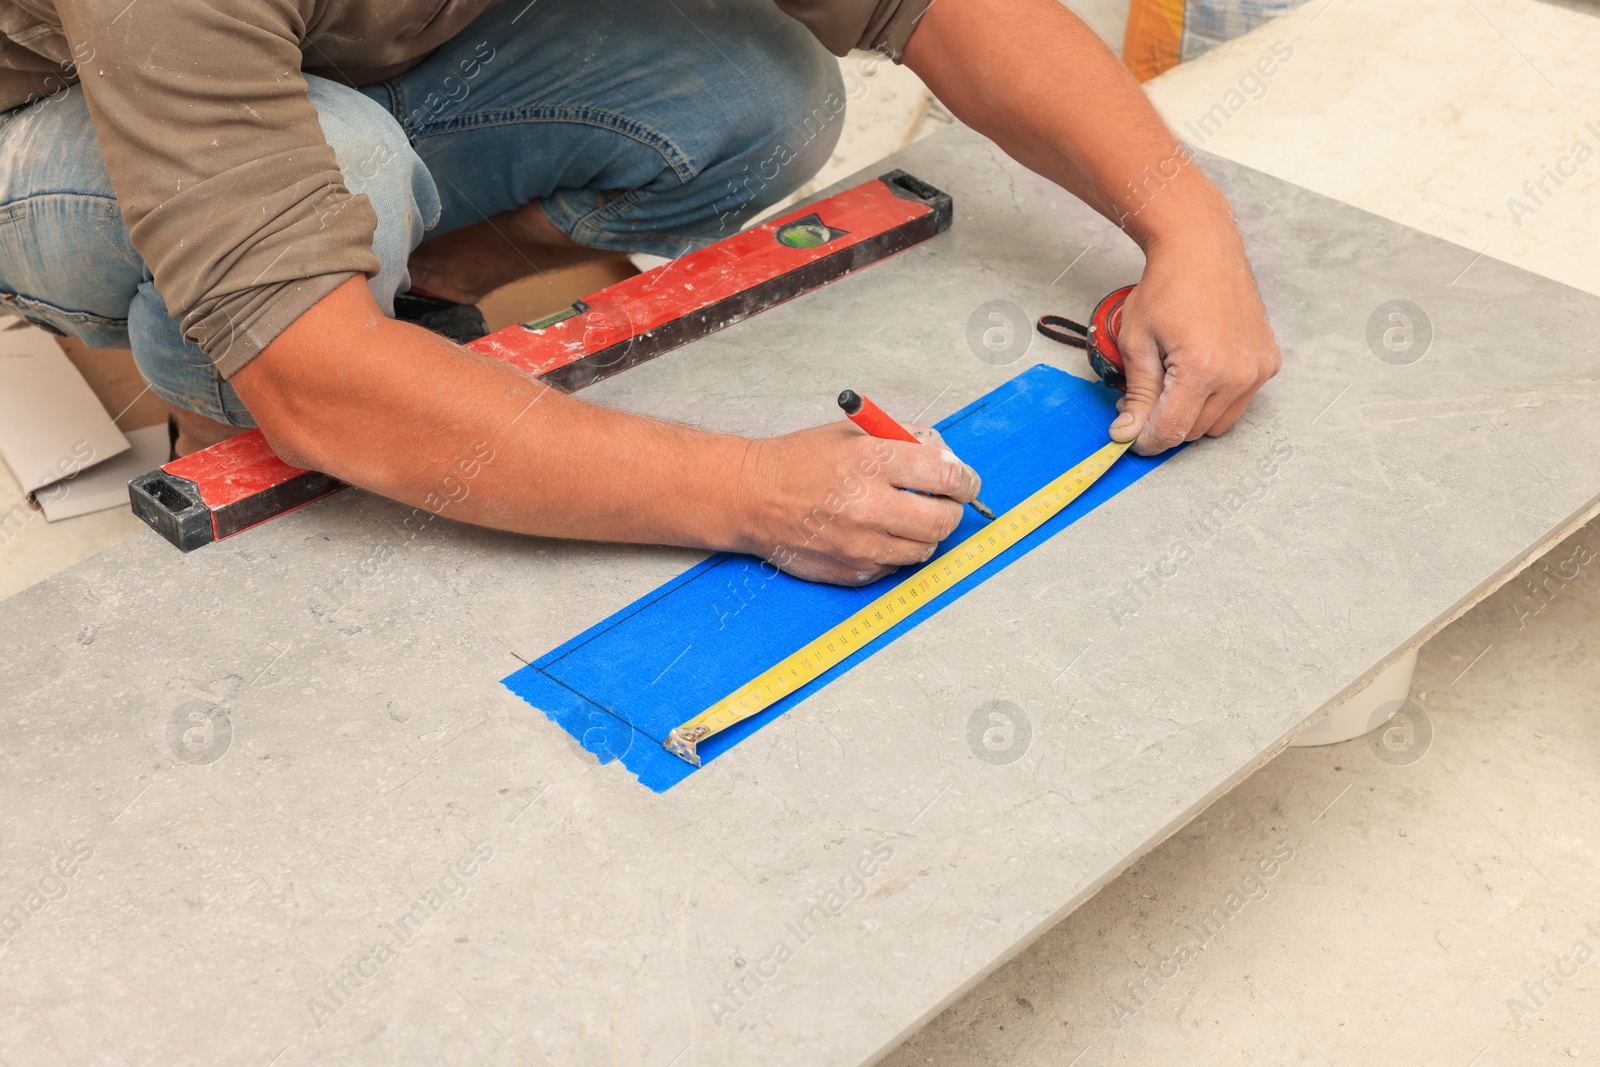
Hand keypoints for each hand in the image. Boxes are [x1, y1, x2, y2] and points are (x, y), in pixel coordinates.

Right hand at [738, 422, 980, 585]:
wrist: (753, 497)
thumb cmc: (802, 461)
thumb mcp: (854, 433)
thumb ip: (904, 439)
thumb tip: (946, 457)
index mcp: (872, 461)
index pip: (946, 475)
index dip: (965, 480)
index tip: (965, 481)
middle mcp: (868, 505)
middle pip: (944, 520)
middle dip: (952, 510)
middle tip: (944, 503)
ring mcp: (860, 544)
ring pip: (923, 549)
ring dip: (924, 534)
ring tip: (906, 518)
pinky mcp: (851, 571)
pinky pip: (894, 567)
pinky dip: (895, 552)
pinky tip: (876, 534)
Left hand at [1109, 232, 1281, 454]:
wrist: (1201, 250)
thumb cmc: (1165, 288)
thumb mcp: (1137, 342)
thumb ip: (1137, 394)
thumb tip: (1127, 433)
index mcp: (1202, 369)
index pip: (1172, 430)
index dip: (1145, 441)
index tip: (1128, 437)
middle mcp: (1238, 374)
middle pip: (1195, 432)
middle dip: (1164, 425)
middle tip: (1140, 401)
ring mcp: (1258, 370)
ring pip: (1218, 423)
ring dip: (1190, 415)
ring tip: (1168, 384)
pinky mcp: (1268, 363)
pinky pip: (1238, 402)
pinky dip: (1214, 399)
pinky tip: (1196, 371)